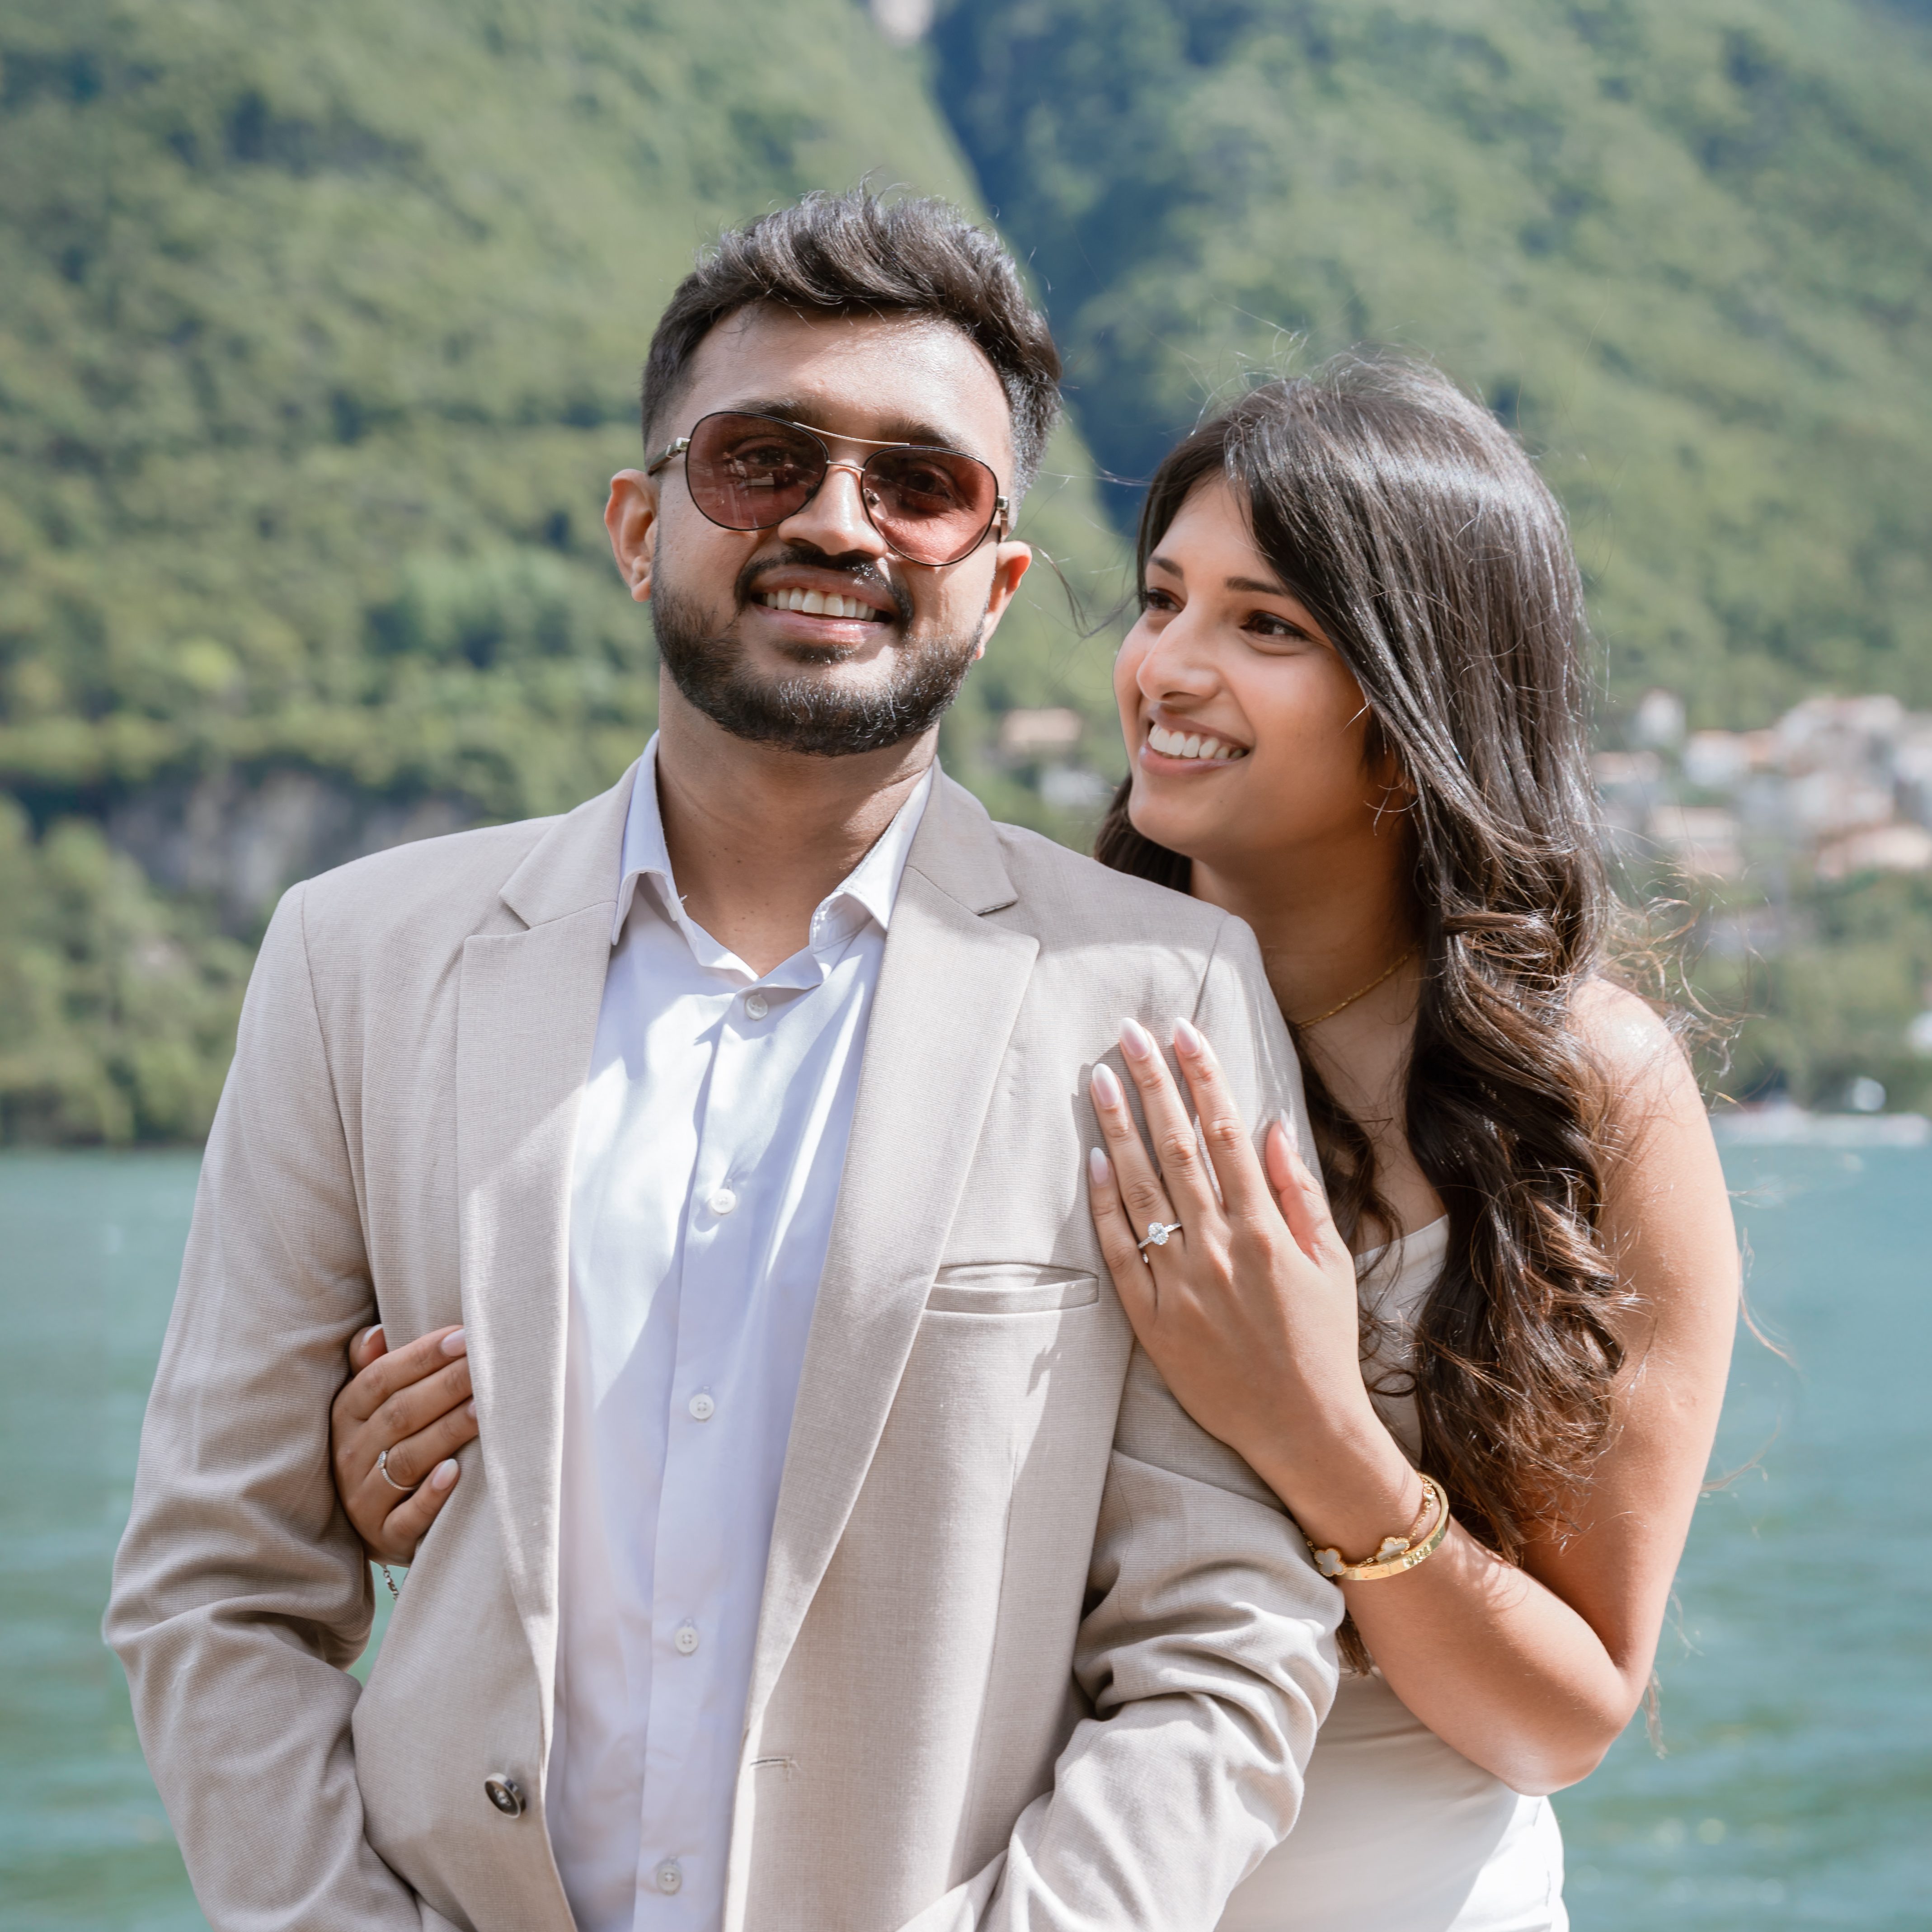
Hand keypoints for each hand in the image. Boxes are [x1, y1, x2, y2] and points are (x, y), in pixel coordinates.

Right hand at [330, 1323, 477, 1565]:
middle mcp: (349, 1457)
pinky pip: (408, 1517)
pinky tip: (455, 1472)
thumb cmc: (382, 1448)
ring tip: (482, 1410)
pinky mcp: (386, 1537)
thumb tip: (377, 1333)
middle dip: (446, 1386)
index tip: (464, 1336)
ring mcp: (364, 1500)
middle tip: (486, 1365)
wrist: (374, 1525)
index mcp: (345, 1417)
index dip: (421, 1356)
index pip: (380, 1379)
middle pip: (400, 1415)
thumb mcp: (366, 1409)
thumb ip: (369, 1368)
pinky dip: (430, 1496)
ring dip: (447, 1432)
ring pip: (408, 1460)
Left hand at [1085, 1016, 1410, 1516]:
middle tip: (1128, 1032)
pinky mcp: (1152, 1320)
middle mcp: (1219, 1247)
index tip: (1183, 1031)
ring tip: (1099, 1077)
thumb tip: (1270, 1125)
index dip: (1203, 1077)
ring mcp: (1180, 1283)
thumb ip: (1298, 1191)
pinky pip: (1120, 1251)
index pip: (1225, 1132)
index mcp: (1265, 1229)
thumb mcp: (1331, 1261)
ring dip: (1118, 1128)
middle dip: (1153, 1083)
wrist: (1304, 1429)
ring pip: (1141, 1189)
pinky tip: (1093, 1160)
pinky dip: (1105, 1204)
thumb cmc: (1323, 1342)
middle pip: (1177, 1147)